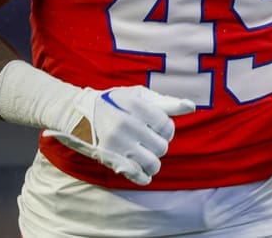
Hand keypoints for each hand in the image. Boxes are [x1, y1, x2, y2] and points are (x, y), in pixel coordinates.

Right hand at [43, 85, 194, 185]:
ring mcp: (118, 143)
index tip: (157, 128)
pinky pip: (137, 176)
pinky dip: (143, 176)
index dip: (166, 129)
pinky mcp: (110, 158)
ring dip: (152, 161)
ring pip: (153, 163)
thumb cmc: (115, 103)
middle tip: (147, 140)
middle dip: (158, 145)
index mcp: (136, 106)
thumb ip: (166, 102)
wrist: (80, 113)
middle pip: (162, 147)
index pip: (167, 126)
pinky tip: (141, 171)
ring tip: (144, 154)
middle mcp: (127, 125)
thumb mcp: (138, 96)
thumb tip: (191, 106)